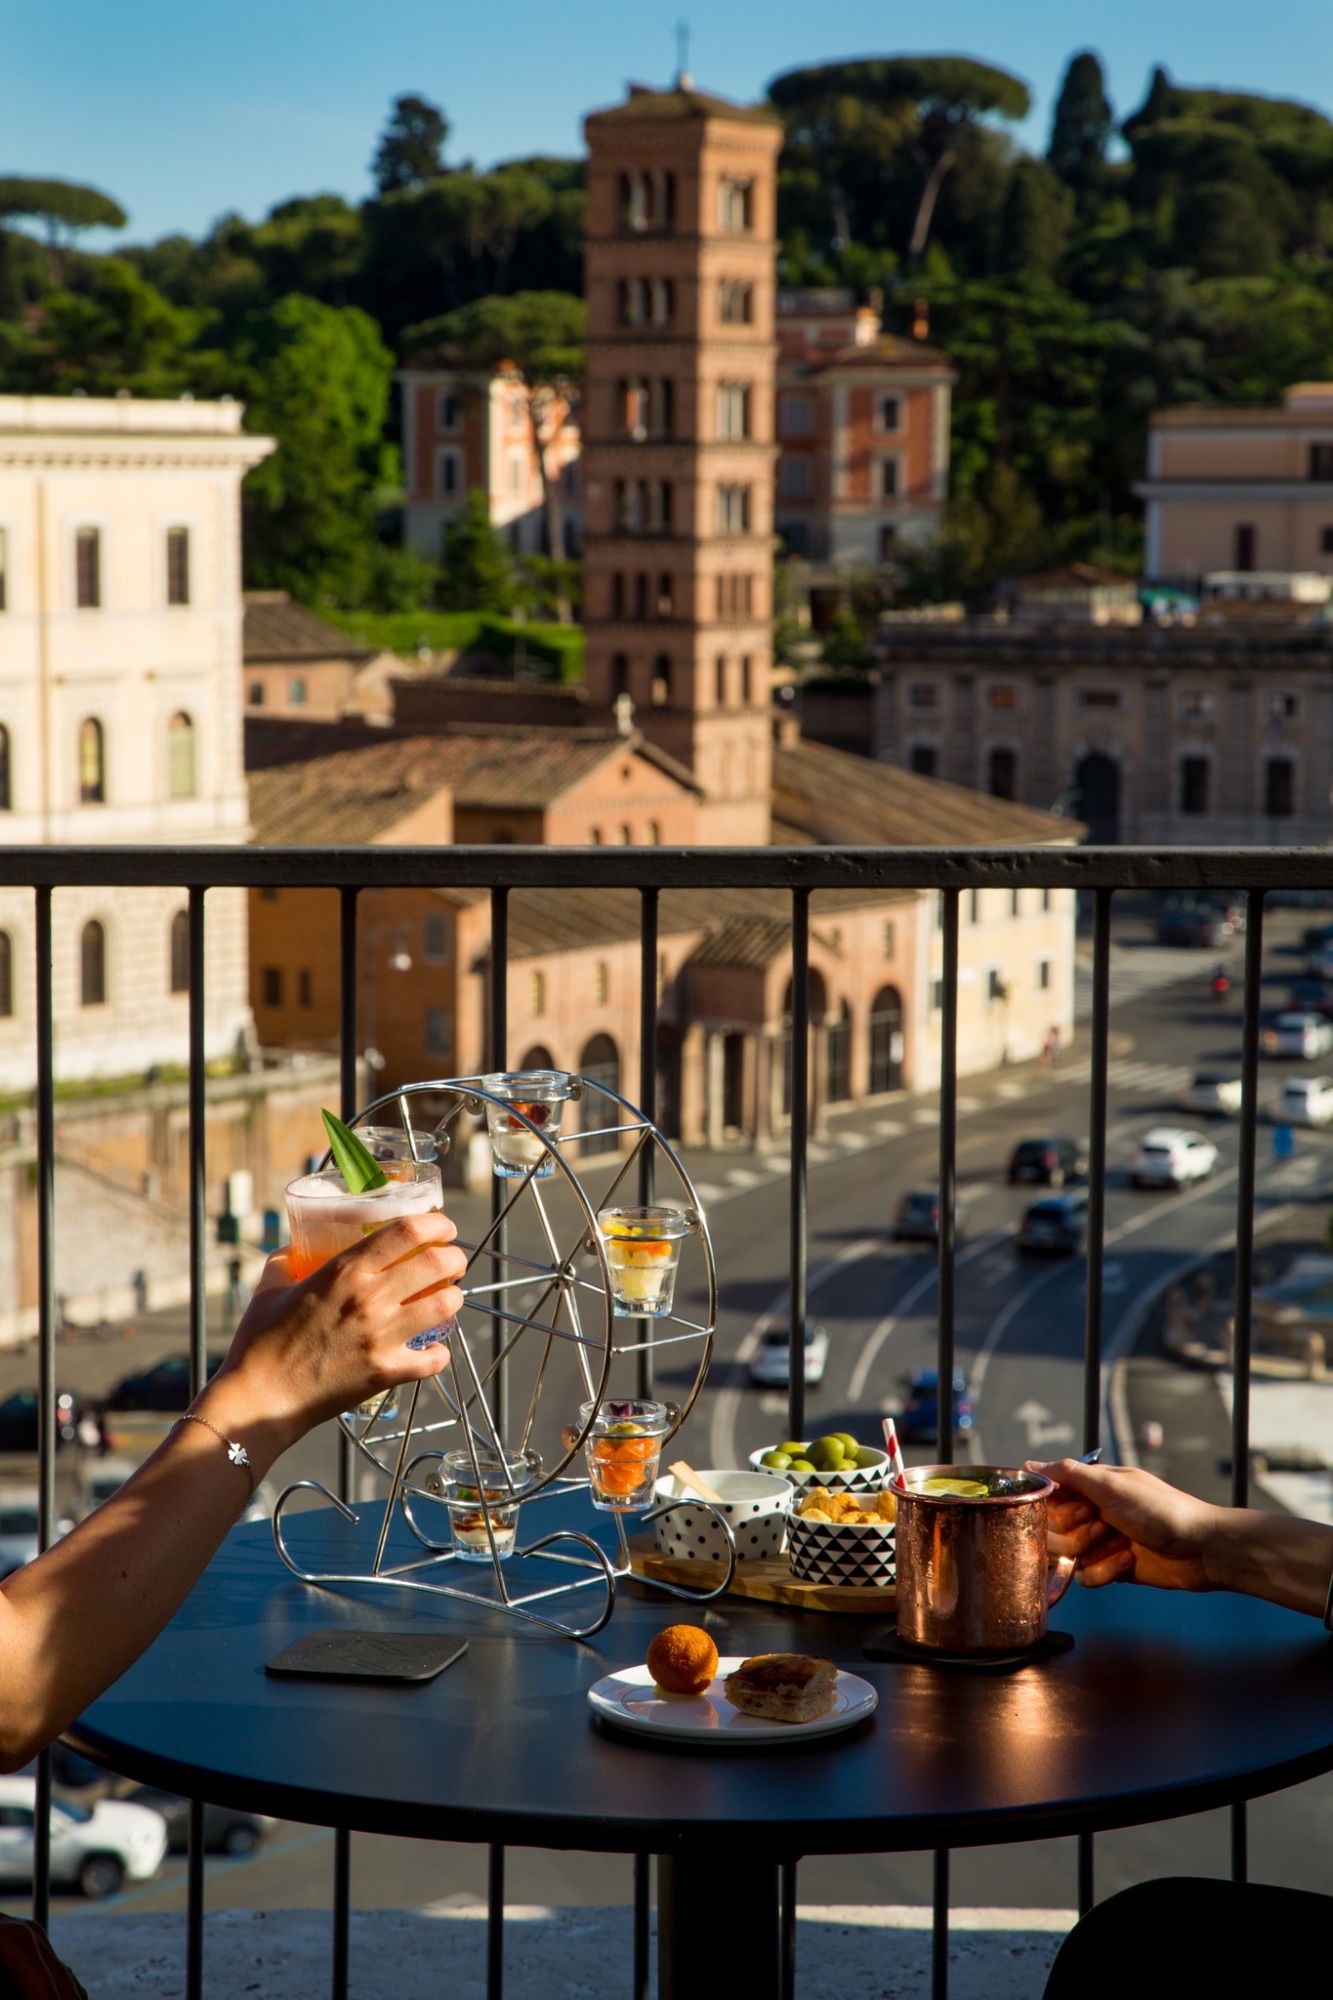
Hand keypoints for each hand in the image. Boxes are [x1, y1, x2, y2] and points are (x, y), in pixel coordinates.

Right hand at [200, 1214, 466, 1451]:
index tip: (444, 1227)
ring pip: (445, 1306)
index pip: (407, 1231)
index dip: (436, 1224)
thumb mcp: (270, 1288)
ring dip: (453, 1299)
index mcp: (344, 1270)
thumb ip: (286, 1261)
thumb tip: (294, 1248)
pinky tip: (431, 1349)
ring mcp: (382, 1336)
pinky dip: (439, 1353)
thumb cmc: (259, 1343)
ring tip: (447, 1299)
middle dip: (455, 1259)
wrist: (258, 1400)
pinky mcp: (386, 1372)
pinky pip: (434, 1359)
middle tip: (453, 1263)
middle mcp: (369, 1298)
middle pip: (437, 1264)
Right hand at [1029, 1458, 1222, 1592]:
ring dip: (1094, 1552)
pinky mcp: (1109, 1567)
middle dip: (1076, 1533)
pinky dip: (1106, 1570)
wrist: (1199, 1549)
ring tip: (1121, 1543)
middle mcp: (1089, 1512)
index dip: (1056, 1508)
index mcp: (1088, 1486)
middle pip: (1051, 1530)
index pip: (1046, 1497)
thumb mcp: (1112, 1485)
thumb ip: (1068, 1475)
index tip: (1080, 1508)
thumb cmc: (1161, 1510)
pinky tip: (1128, 1561)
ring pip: (1066, 1556)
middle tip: (1103, 1525)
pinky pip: (1085, 1576)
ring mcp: (1098, 1541)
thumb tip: (1028, 1465)